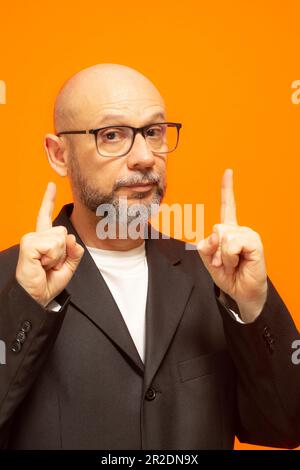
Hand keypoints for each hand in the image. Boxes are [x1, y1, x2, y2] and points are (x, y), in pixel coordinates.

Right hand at [16, 182, 83, 306]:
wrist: (38, 297)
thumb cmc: (49, 282)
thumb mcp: (69, 266)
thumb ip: (75, 251)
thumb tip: (71, 238)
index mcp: (44, 239)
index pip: (46, 216)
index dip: (48, 200)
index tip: (51, 185)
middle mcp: (36, 236)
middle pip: (63, 231)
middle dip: (64, 251)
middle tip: (51, 265)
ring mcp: (31, 239)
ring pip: (60, 238)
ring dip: (58, 256)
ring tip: (46, 265)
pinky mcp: (29, 244)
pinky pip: (53, 245)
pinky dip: (53, 257)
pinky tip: (42, 264)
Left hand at [197, 169, 267, 322]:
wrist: (242, 293)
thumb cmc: (229, 276)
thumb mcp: (210, 260)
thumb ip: (206, 246)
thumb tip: (215, 235)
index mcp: (229, 232)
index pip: (228, 207)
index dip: (227, 189)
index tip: (228, 172)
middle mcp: (240, 230)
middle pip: (216, 227)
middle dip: (214, 249)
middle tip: (223, 262)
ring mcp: (248, 235)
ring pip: (223, 235)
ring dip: (222, 256)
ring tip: (231, 264)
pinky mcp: (254, 243)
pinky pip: (231, 244)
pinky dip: (229, 257)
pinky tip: (238, 262)